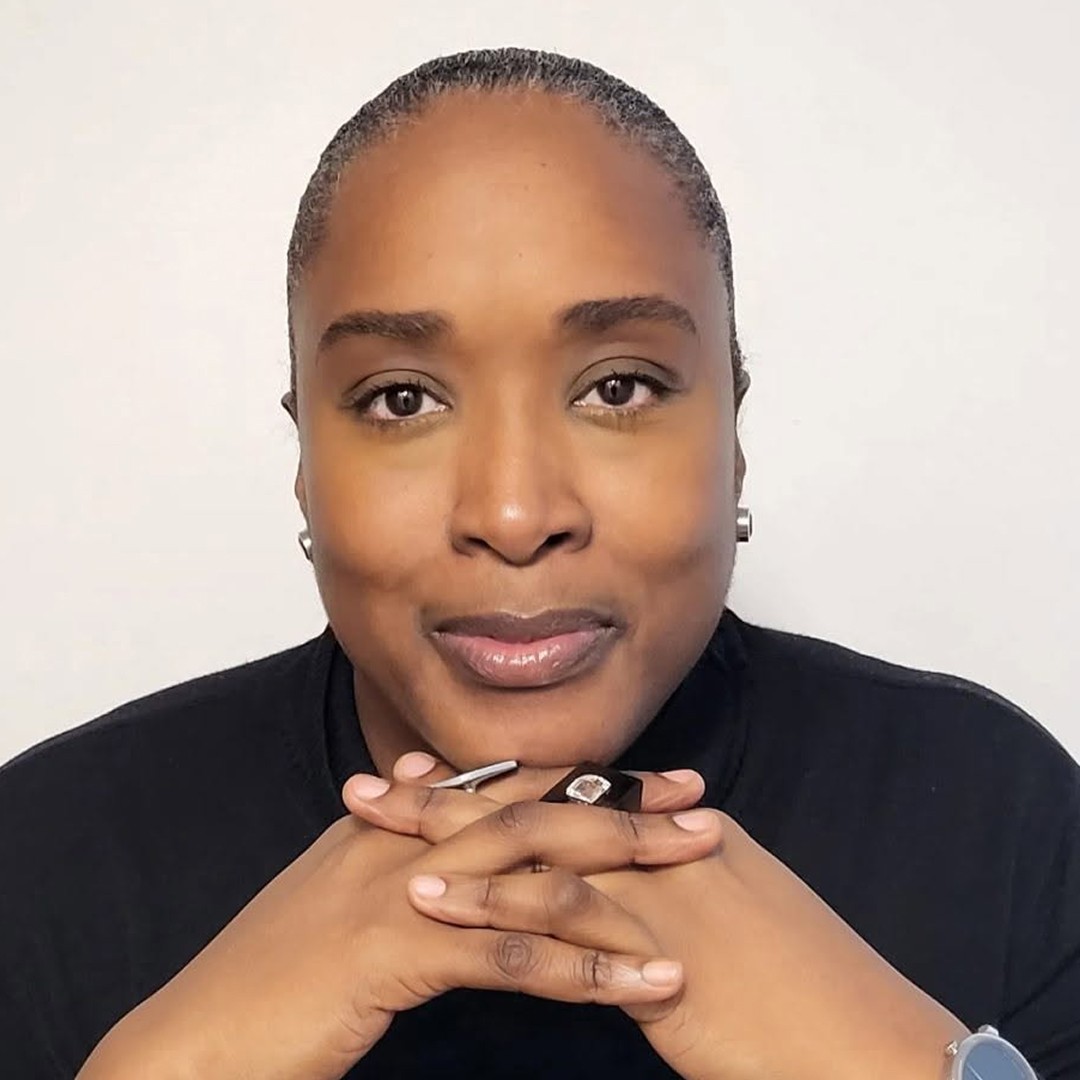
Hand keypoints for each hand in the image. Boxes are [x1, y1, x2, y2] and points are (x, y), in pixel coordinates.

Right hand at [79, 766, 712, 1079]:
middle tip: (702, 799)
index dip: (582, 776)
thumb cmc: (271, 982)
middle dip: (623, 800)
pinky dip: (588, 967)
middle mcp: (402, 841)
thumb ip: (395, 856)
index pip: (505, 787)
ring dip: (626, 865)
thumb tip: (437, 820)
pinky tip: (648, 980)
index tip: (652, 776)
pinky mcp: (395, 950)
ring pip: (533, 866)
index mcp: (391, 827)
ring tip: (704, 864)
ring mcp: (399, 890)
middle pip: (534, 809)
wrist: (192, 1040)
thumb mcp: (338, 901)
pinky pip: (509, 954)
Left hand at [357, 757, 970, 1079]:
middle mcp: (665, 846)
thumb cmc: (803, 1002)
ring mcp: (662, 889)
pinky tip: (432, 903)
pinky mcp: (661, 944)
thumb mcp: (732, 931)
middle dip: (452, 794)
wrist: (876, 1047)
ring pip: (538, 844)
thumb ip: (672, 903)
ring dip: (451, 834)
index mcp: (679, 838)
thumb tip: (621, 901)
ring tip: (378, 826)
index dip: (492, 788)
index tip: (425, 780)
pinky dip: (491, 901)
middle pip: (539, 806)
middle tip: (376, 783)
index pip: (568, 798)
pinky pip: (563, 911)